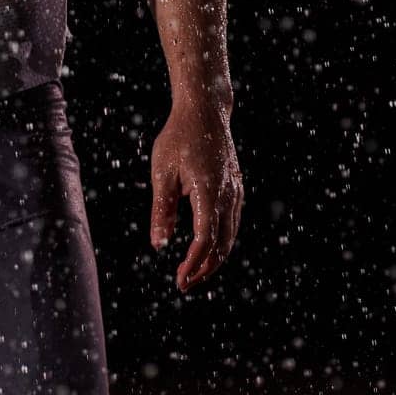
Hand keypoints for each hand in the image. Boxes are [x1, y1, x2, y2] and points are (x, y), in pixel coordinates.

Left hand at [150, 96, 243, 292]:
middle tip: (184, 283)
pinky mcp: (236, 188)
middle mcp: (227, 194)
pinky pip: (233, 222)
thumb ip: (161, 210)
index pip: (204, 239)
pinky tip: (207, 248)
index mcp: (208, 191)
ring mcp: (235, 191)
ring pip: (231, 236)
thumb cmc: (178, 138)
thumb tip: (159, 245)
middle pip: (222, 245)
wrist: (205, 110)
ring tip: (193, 271)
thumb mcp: (162, 172)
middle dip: (204, 269)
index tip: (179, 280)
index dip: (193, 264)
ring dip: (214, 258)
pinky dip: (222, 241)